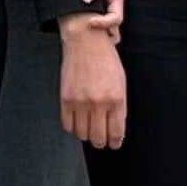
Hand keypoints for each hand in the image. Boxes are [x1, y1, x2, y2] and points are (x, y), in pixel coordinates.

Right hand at [59, 19, 126, 147]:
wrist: (85, 42)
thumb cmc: (105, 60)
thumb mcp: (120, 83)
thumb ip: (119, 107)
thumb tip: (116, 130)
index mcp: (116, 99)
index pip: (116, 132)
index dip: (115, 142)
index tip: (113, 143)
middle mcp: (99, 103)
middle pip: (98, 138)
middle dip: (100, 142)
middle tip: (100, 139)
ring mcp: (81, 102)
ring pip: (82, 134)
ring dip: (86, 134)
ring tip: (88, 127)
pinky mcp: (66, 99)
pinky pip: (67, 125)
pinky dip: (72, 127)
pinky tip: (77, 120)